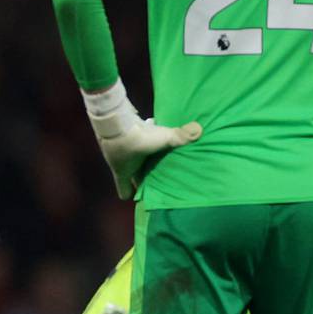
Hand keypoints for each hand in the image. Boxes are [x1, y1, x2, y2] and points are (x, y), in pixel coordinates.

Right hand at [81, 82, 200, 200]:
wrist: (113, 118)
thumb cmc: (135, 139)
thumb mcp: (161, 139)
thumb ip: (181, 137)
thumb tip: (200, 132)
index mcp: (124, 172)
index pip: (124, 190)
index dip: (134, 194)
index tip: (145, 194)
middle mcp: (116, 162)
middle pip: (129, 173)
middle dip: (142, 173)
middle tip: (157, 172)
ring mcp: (112, 148)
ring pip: (128, 156)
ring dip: (139, 154)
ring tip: (155, 148)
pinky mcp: (113, 134)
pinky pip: (127, 138)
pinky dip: (136, 135)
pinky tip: (149, 125)